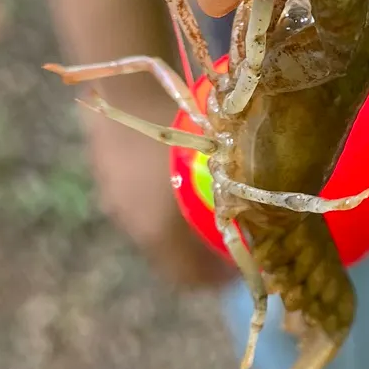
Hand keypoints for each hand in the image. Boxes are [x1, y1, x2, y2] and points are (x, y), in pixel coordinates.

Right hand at [83, 72, 235, 289]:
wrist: (130, 90)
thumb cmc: (182, 130)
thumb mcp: (218, 168)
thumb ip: (236, 198)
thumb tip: (263, 215)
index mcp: (158, 233)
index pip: (190, 276)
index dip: (217, 278)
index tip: (239, 268)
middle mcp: (132, 225)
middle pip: (168, 255)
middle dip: (197, 252)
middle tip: (223, 237)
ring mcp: (114, 200)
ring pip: (148, 227)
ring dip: (173, 226)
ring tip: (199, 206)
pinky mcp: (104, 175)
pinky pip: (134, 201)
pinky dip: (154, 202)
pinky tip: (170, 178)